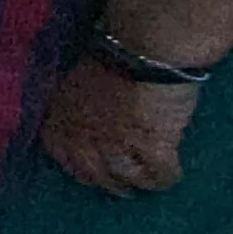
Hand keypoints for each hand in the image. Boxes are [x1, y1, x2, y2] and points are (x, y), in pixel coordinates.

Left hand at [44, 57, 201, 194]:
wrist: (142, 49)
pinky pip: (158, 175)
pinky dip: (165, 178)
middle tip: (123, 185)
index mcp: (61, 119)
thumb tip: (87, 115)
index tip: (92, 171)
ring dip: (136, 183)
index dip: (79, 167)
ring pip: (125, 178)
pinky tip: (171, 174)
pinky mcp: (150, 147)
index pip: (61, 156)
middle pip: (93, 174)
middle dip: (109, 182)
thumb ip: (78, 104)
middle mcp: (82, 138)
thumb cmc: (111, 54)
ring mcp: (115, 146)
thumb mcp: (78, 80)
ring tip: (145, 183)